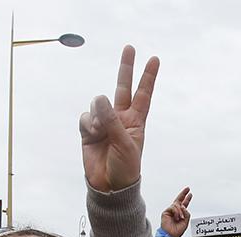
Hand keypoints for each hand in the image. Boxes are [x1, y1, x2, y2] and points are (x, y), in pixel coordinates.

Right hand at [80, 46, 158, 192]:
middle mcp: (120, 118)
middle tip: (130, 47)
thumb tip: (99, 98)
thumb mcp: (125, 144)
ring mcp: (104, 123)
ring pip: (98, 104)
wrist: (109, 186)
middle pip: (123, 87)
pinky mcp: (88, 130)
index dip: (148, 77)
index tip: (154, 59)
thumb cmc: (125, 167)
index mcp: (136, 121)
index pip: (143, 95)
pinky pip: (85, 116)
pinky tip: (92, 134)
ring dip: (99, 115)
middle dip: (126, 68)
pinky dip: (88, 123)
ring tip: (101, 132)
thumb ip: (112, 121)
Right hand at [160, 187, 191, 236]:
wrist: (170, 236)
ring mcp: (170, 211)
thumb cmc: (177, 231)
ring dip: (180, 211)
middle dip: (183, 194)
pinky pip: (173, 208)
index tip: (190, 193)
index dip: (187, 199)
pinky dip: (176, 212)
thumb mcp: (186, 222)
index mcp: (180, 214)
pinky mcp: (166, 212)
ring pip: (177, 205)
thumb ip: (187, 213)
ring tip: (180, 218)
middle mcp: (175, 211)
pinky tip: (176, 218)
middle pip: (179, 200)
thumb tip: (183, 206)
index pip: (184, 204)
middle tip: (188, 188)